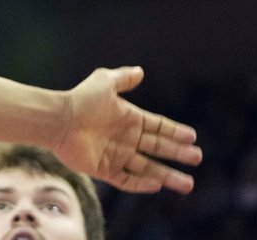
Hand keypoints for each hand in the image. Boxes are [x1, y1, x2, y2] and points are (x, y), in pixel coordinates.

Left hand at [54, 66, 201, 193]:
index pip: (158, 126)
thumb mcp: (104, 81)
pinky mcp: (104, 169)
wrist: (58, 119)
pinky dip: (141, 184)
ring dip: (167, 175)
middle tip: (197, 158)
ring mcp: (116, 155)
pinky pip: (126, 180)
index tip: (193, 136)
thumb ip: (123, 78)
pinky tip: (156, 185)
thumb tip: (141, 71)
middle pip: (158, 148)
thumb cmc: (81, 99)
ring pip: (147, 168)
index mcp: (128, 118)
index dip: (175, 131)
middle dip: (178, 154)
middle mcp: (126, 138)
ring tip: (187, 184)